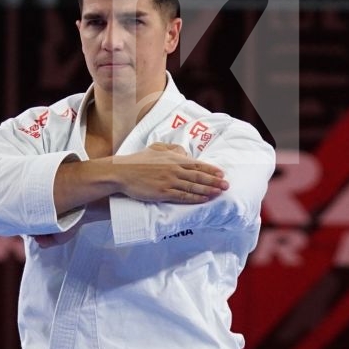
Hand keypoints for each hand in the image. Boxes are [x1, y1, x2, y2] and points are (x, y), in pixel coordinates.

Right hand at [112, 143, 229, 203]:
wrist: (122, 172)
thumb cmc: (137, 161)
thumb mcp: (155, 149)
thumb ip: (171, 150)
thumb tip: (184, 153)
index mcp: (173, 159)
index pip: (197, 165)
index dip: (211, 170)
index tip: (221, 173)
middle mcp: (174, 169)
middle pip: (199, 177)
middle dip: (214, 181)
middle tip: (226, 185)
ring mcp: (169, 182)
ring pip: (193, 187)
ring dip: (208, 190)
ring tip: (219, 193)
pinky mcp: (163, 193)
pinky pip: (183, 196)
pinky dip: (196, 198)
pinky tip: (204, 200)